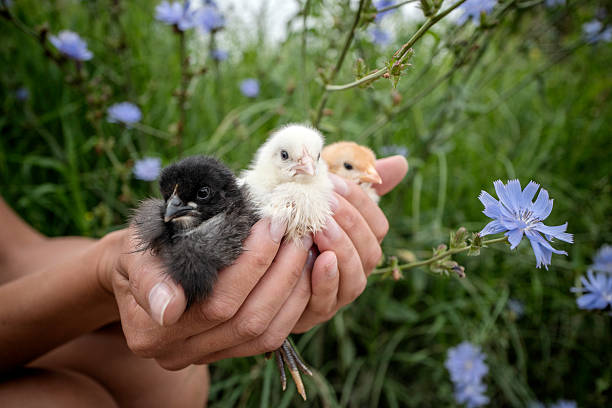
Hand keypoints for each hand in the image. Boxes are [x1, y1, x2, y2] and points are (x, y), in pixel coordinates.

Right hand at [102, 218, 313, 369]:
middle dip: (279, 269)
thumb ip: (147, 275)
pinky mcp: (228, 353)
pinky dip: (294, 303)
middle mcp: (176, 354)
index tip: (270, 225)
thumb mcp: (135, 250)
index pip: (214, 303)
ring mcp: (204, 357)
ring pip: (264, 332)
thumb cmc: (143, 250)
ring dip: (293, 286)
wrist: (140, 270)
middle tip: (292, 228)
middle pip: (245, 318)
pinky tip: (302, 270)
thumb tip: (168, 309)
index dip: (251, 265)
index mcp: (148, 330)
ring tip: (302, 244)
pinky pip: (271, 338)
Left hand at [292, 155, 407, 332]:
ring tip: (321, 228)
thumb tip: (402, 162)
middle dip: (350, 223)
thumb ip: (356, 184)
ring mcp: (339, 293)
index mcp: (362, 243)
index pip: (377, 224)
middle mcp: (356, 269)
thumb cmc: (295, 225)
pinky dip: (327, 280)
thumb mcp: (319, 201)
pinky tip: (319, 259)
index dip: (360, 202)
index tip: (332, 183)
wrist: (258, 265)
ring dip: (340, 248)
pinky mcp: (316, 311)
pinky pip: (329, 299)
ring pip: (355, 276)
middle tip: (324, 202)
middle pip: (370, 249)